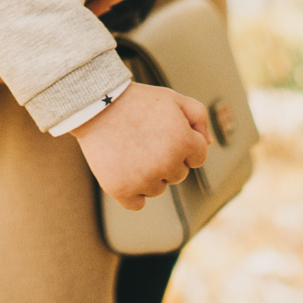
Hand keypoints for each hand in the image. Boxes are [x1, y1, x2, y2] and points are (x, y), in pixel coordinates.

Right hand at [0, 0, 126, 94]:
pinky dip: (72, 27)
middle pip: (53, 30)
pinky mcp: (13, 65)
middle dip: (83, 2)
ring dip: (85, 15)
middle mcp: (4, 62)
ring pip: (56, 39)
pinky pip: (49, 45)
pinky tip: (95, 12)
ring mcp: (11, 67)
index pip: (33, 18)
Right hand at [70, 82, 211, 210]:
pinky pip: (137, 203)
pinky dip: (132, 192)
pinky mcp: (120, 189)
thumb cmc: (138, 101)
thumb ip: (198, 116)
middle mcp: (166, 164)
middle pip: (178, 175)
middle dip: (167, 159)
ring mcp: (142, 179)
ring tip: (131, 149)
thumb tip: (207, 144)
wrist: (95, 104)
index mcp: (183, 142)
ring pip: (158, 188)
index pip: (198, 158)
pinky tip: (124, 171)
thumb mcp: (173, 98)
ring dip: (149, 175)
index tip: (165, 132)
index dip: (183, 143)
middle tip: (145, 138)